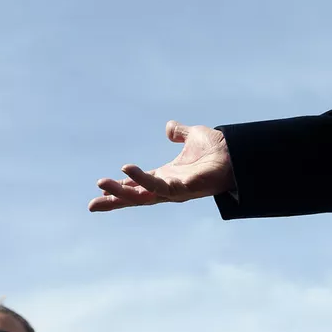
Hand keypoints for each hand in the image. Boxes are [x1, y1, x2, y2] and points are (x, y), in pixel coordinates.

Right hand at [90, 121, 234, 210]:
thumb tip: (169, 127)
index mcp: (167, 177)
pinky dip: (141, 180)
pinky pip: (158, 186)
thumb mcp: (193, 136)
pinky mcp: (184, 189)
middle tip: (92, 205)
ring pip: (143, 196)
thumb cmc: (219, 150)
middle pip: (136, 198)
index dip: (122, 187)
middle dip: (115, 201)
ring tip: (102, 184)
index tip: (102, 187)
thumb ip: (179, 133)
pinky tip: (127, 170)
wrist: (239, 153)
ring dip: (122, 192)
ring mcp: (176, 190)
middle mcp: (168, 187)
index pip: (139, 186)